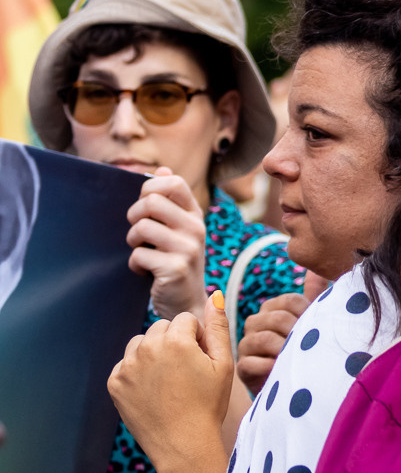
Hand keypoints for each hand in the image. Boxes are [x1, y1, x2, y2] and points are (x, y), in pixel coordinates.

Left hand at [109, 289, 235, 465]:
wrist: (183, 444)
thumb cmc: (209, 404)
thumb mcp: (223, 363)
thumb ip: (218, 325)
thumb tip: (214, 294)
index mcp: (176, 340)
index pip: (185, 320)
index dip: (198, 338)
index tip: (202, 360)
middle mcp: (147, 348)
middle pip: (162, 327)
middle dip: (174, 341)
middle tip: (186, 371)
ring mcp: (127, 367)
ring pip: (141, 342)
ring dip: (154, 352)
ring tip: (169, 379)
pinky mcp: (115, 383)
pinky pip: (126, 364)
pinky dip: (139, 371)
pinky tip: (154, 390)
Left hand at [126, 169, 209, 319]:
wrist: (187, 303)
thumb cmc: (176, 261)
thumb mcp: (178, 228)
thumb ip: (170, 200)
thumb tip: (161, 169)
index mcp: (195, 215)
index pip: (173, 183)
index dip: (150, 188)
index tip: (146, 207)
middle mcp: (196, 228)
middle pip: (151, 202)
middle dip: (134, 216)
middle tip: (139, 233)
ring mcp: (188, 248)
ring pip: (141, 228)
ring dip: (133, 242)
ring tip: (142, 252)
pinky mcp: (175, 268)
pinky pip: (138, 255)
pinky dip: (135, 265)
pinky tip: (146, 272)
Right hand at [236, 292, 311, 390]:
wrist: (291, 383)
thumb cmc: (301, 348)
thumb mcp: (309, 321)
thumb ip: (312, 295)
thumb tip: (315, 270)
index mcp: (271, 308)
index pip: (290, 301)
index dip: (307, 313)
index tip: (318, 326)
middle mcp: (254, 323)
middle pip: (278, 318)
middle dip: (297, 331)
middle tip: (309, 344)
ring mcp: (246, 345)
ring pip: (265, 339)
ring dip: (285, 349)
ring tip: (297, 357)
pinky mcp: (242, 368)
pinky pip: (252, 363)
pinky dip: (270, 366)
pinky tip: (281, 369)